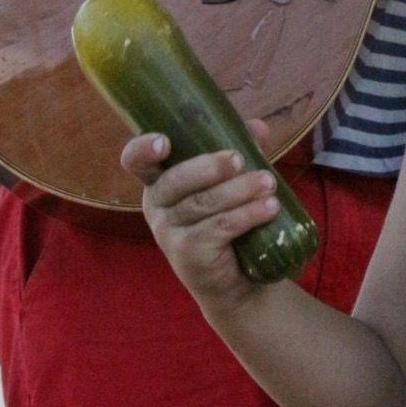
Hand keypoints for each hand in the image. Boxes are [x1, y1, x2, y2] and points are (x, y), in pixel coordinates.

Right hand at [120, 129, 276, 315]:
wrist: (235, 279)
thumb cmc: (227, 219)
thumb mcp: (232, 180)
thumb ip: (241, 149)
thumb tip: (259, 127)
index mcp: (160, 180)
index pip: (136, 161)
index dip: (143, 149)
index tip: (164, 142)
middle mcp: (156, 206)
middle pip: (176, 180)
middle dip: (210, 167)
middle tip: (240, 160)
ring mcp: (169, 232)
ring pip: (202, 204)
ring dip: (240, 190)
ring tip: (269, 183)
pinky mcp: (188, 253)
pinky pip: (219, 227)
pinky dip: (247, 214)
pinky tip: (269, 208)